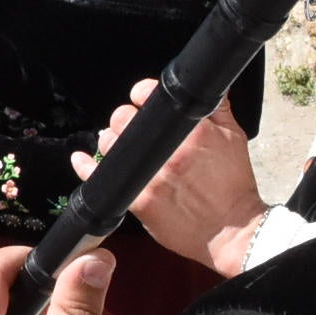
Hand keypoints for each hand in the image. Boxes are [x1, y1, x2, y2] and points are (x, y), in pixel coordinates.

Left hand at [100, 81, 266, 276]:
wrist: (234, 230)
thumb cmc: (234, 185)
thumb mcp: (234, 137)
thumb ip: (217, 107)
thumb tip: (204, 84)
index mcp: (189, 129)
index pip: (149, 95)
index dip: (141, 95)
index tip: (141, 101)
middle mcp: (166, 150)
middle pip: (123, 118)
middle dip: (125, 120)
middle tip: (133, 130)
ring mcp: (149, 175)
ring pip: (109, 144)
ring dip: (110, 142)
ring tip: (121, 149)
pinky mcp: (138, 200)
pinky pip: (99, 178)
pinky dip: (84, 166)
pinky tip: (81, 159)